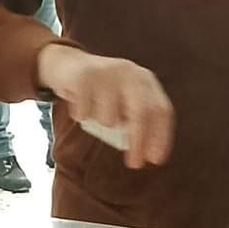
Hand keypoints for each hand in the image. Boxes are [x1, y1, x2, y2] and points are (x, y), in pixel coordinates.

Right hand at [35, 45, 173, 168]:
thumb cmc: (100, 91)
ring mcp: (107, 72)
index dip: (160, 137)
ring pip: (109, 117)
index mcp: (145, 79)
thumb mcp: (124, 100)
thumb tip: (148, 155)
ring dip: (101, 123)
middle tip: (134, 164)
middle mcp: (130, 72)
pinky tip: (79, 107)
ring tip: (94, 114)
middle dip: (139, 141)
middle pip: (141, 112)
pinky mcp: (84, 76)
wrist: (67, 63)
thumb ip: (136, 120)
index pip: (161, 110)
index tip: (155, 160)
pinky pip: (85, 113)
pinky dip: (81, 116)